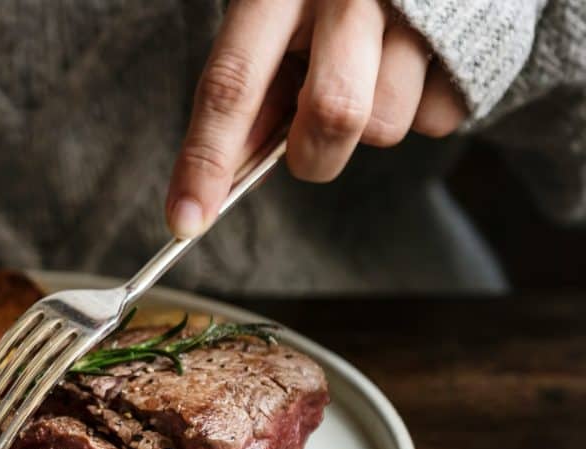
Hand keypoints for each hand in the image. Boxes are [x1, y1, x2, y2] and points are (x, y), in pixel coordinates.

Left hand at [166, 0, 468, 237]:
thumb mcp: (277, 19)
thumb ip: (254, 87)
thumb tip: (230, 171)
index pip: (232, 85)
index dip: (206, 160)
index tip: (185, 221)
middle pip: (331, 114)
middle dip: (313, 155)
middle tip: (308, 142)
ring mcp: (416, 12)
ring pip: (385, 124)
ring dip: (366, 126)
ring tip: (371, 72)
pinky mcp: (470, 38)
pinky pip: (437, 117)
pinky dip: (418, 109)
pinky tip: (412, 66)